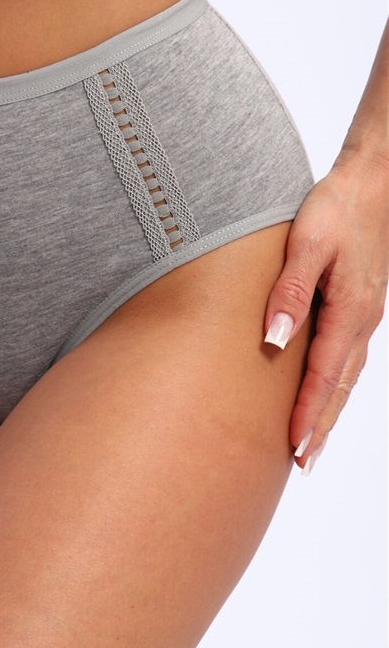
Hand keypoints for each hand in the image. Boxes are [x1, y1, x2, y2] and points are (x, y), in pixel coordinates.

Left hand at [263, 151, 387, 474]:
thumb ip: (290, 291)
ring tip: (312, 444)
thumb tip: (273, 339)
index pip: (323, 376)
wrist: (374, 182)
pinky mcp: (361, 307)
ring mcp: (366, 316)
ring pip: (347, 377)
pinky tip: (325, 396)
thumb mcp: (307, 242)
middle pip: (340, 387)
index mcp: (349, 310)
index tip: (295, 448)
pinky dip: (336, 388)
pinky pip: (349, 360)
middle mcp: (362, 321)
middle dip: (322, 427)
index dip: (308, 415)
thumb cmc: (337, 207)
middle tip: (302, 465)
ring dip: (330, 412)